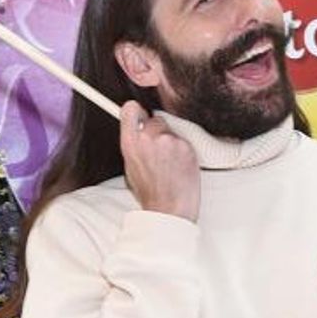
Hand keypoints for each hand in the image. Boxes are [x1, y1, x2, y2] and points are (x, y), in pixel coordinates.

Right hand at [120, 100, 200, 221]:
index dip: (137, 111)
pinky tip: (179, 167)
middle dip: (158, 131)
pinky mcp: (186, 146)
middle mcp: (149, 137)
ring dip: (171, 143)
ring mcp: (169, 141)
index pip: (130, 108)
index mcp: (130, 143)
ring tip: (169, 164)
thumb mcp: (131, 167)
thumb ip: (134, 144)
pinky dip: (183, 152)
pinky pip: (184, 142)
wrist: (170, 209)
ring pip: (171, 131)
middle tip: (159, 151)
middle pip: (155, 119)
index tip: (141, 116)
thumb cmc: (151, 193)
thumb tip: (137, 130)